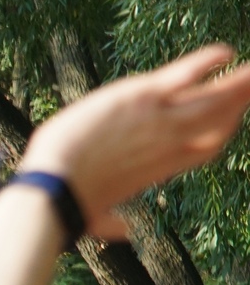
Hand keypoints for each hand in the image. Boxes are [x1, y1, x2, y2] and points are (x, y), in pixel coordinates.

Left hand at [20, 44, 249, 235]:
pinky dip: (208, 62)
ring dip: (238, 82)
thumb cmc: (67, 204)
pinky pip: (187, 73)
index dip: (222, 131)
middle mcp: (169, 143)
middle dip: (240, 100)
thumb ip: (113, 222)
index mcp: (161, 168)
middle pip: (219, 119)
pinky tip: (226, 52)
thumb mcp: (95, 215)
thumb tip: (123, 232)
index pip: (206, 147)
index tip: (233, 118)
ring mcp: (159, 119)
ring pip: (213, 97)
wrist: (53, 189)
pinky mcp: (142, 97)